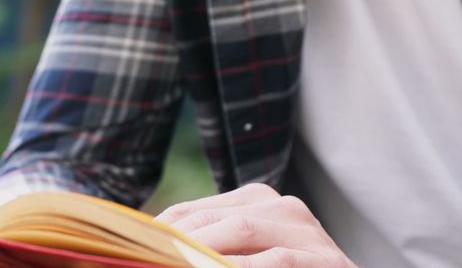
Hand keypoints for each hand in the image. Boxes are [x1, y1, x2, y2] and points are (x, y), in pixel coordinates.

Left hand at [157, 183, 356, 267]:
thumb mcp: (245, 258)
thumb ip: (211, 250)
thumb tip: (151, 250)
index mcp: (257, 200)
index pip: (193, 210)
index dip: (159, 232)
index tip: (134, 248)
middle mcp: (283, 207)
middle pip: (212, 219)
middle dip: (176, 243)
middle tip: (148, 259)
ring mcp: (308, 231)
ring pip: (242, 231)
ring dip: (204, 253)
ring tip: (175, 264)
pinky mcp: (327, 260)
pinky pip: (278, 260)